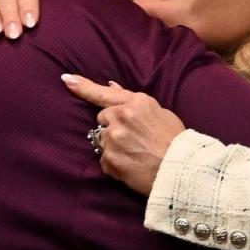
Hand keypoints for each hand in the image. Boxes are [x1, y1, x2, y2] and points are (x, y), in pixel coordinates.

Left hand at [62, 74, 185, 195]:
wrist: (182, 170)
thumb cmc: (176, 141)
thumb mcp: (160, 113)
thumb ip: (134, 101)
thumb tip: (111, 87)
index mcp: (136, 102)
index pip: (104, 93)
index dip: (82, 86)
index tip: (67, 79)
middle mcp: (121, 117)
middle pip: (103, 118)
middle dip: (113, 125)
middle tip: (132, 138)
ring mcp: (113, 138)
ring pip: (103, 139)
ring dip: (114, 145)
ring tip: (135, 154)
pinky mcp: (109, 158)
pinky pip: (105, 159)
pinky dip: (114, 163)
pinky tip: (131, 166)